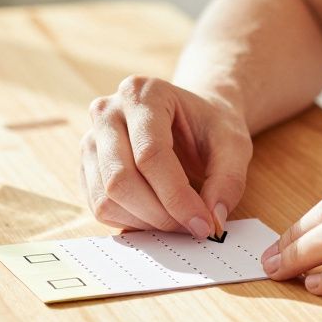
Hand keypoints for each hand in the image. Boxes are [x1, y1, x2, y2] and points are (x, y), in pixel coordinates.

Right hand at [80, 75, 252, 237]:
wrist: (189, 118)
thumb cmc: (209, 126)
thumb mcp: (234, 143)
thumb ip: (228, 179)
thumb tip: (213, 219)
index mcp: (143, 93)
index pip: (150, 154)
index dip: (177, 197)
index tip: (204, 224)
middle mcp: (107, 111)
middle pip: (121, 179)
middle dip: (160, 214)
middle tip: (192, 227)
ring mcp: (91, 139)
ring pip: (106, 198)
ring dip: (145, 222)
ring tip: (177, 220)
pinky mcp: (86, 166)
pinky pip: (99, 206)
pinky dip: (131, 221)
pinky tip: (158, 215)